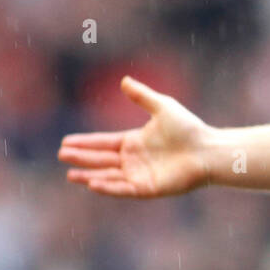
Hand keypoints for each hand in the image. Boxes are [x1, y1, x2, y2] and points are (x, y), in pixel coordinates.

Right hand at [57, 76, 213, 197]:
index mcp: (134, 142)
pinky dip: (108, 187)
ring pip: (107, 176)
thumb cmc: (189, 128)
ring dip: (89, 175)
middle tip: (61, 154)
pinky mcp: (147, 188)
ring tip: (70, 174)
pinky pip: (122, 188)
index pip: (103, 143)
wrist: (207, 149)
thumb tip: (124, 80)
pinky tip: (92, 183)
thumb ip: (142, 96)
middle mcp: (133, 159)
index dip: (85, 143)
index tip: (65, 142)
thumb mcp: (163, 107)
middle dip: (81, 158)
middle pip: (101, 159)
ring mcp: (138, 175)